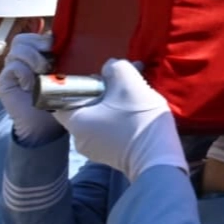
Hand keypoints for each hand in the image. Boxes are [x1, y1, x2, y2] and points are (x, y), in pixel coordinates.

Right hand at [0, 33, 63, 144]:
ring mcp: (13, 67)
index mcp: (40, 53)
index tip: (60, 49)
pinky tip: (31, 85)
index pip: (39, 34)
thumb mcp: (67, 73)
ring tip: (42, 72)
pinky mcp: (5, 80)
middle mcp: (24, 58)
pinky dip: (25, 73)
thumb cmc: (58, 97)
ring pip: (18, 47)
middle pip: (25, 38)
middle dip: (40, 45)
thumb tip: (79, 40)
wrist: (45, 123)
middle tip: (51, 61)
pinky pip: (13, 66)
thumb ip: (68, 57)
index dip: (49, 38)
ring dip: (33, 58)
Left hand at [54, 60, 185, 180]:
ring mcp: (94, 150)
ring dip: (113, 105)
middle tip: (124, 84)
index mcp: (75, 122)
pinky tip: (137, 114)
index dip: (81, 85)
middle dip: (103, 93)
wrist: (158, 155)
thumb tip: (109, 67)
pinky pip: (108, 131)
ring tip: (136, 96)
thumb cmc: (138, 118)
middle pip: (85, 108)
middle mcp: (78, 139)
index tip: (100, 80)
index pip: (64, 99)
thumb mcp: (128, 82)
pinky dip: (119, 120)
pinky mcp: (110, 156)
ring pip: (99, 119)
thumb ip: (115, 67)